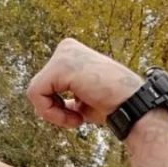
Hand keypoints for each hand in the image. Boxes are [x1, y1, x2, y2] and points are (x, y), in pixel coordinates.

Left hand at [26, 38, 141, 128]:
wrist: (133, 106)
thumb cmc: (112, 104)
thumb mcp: (81, 100)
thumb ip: (62, 99)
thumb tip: (39, 109)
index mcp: (70, 53)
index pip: (45, 84)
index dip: (56, 106)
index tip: (79, 113)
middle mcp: (66, 47)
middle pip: (37, 87)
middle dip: (53, 110)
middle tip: (78, 118)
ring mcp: (63, 54)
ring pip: (35, 92)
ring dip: (53, 114)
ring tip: (78, 118)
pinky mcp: (60, 66)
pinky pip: (36, 95)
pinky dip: (52, 113)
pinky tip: (77, 117)